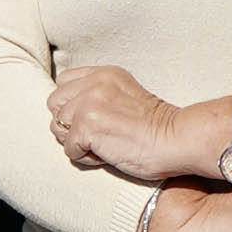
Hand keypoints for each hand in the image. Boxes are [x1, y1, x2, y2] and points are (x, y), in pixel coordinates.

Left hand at [49, 65, 218, 182]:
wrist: (177, 139)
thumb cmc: (156, 127)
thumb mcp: (125, 95)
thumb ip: (98, 94)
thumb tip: (68, 113)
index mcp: (104, 73)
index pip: (63, 82)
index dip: (71, 104)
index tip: (91, 119)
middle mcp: (94, 84)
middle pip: (54, 104)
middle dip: (69, 123)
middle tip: (96, 135)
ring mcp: (89, 104)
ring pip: (58, 127)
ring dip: (77, 142)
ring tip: (104, 145)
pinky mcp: (88, 126)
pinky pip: (69, 149)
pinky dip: (86, 157)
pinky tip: (108, 154)